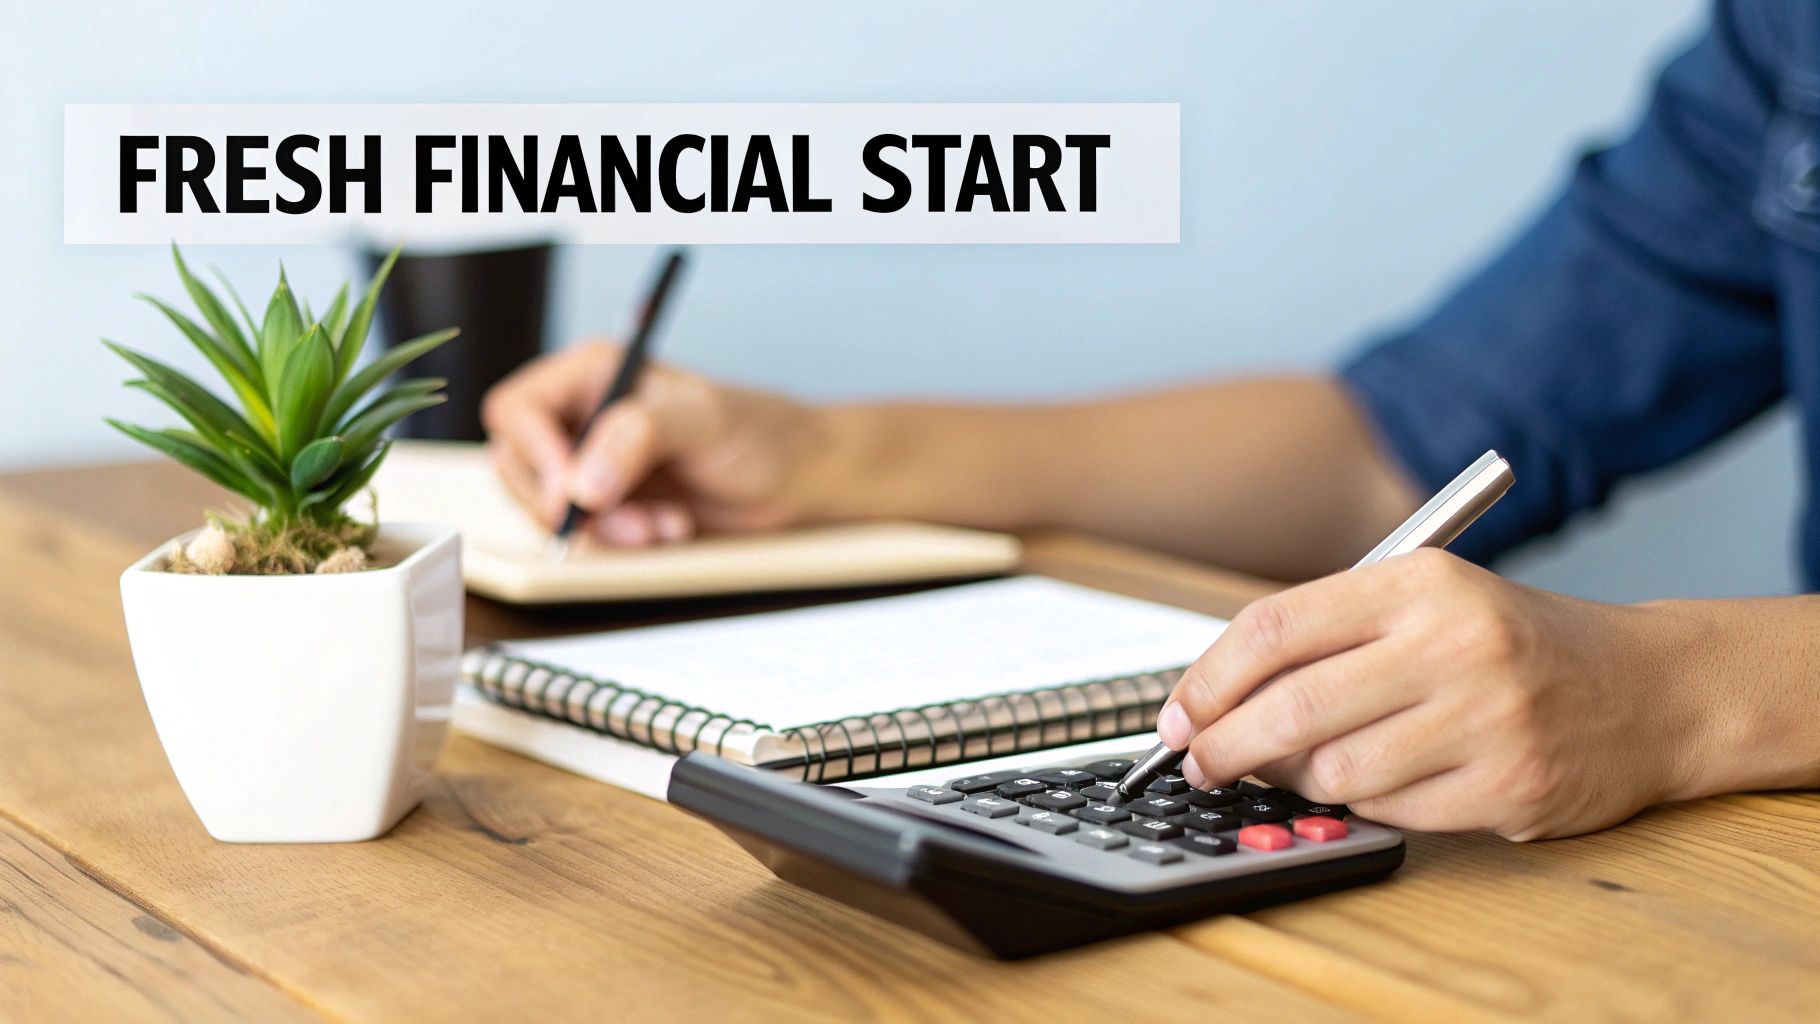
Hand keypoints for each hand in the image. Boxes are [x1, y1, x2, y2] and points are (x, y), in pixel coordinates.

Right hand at [481, 341, 829, 546]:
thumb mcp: (701, 421)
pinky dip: (619, 543)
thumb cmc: (757, 432)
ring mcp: (592, 466)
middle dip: (566, 502)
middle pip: (517, 466)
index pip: (518, 409)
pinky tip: (668, 530)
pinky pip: (582, 535)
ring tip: (661, 525)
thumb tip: (582, 483)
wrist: (795, 478)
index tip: (571, 490)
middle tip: (622, 519)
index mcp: (593, 374)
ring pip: (546, 508)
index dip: (533, 453)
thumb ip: (638, 436)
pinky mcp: (610, 507)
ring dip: (600, 529)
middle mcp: (583, 417)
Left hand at [1156, 550, 1716, 839]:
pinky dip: (1365, 804)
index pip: (1274, 628)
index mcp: (1419, 582)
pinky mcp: (1512, 786)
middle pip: (1290, 708)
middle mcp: (1455, 643)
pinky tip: (1377, 781)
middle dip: (1222, 746)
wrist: (1651, 688)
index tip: (1176, 715)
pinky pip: (1392, 811)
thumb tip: (1214, 700)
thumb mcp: (1428, 602)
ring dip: (1297, 780)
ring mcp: (1487, 719)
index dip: (1207, 680)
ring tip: (1299, 768)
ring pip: (1334, 771)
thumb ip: (1329, 636)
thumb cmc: (1514, 642)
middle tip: (1197, 764)